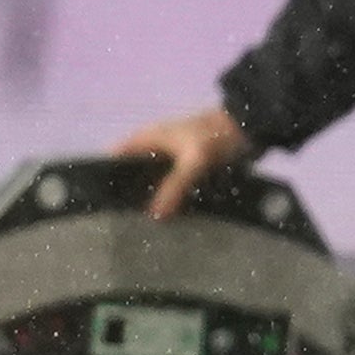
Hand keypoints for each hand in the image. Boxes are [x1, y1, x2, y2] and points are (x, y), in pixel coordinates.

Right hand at [117, 104, 251, 217]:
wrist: (249, 127)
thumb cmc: (215, 136)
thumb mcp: (193, 161)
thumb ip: (174, 186)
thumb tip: (153, 216)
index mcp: (145, 138)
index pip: (114, 158)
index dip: (107, 178)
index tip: (105, 206)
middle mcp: (152, 147)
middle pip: (132, 173)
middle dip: (130, 195)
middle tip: (126, 224)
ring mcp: (169, 158)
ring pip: (152, 181)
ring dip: (151, 198)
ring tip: (144, 227)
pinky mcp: (186, 167)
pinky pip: (170, 185)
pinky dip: (169, 198)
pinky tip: (169, 218)